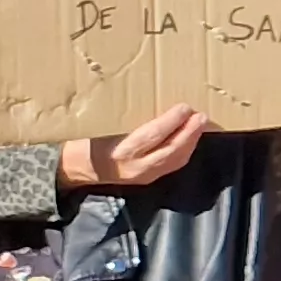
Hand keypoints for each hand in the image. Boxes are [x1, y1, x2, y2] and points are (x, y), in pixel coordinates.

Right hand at [59, 105, 208, 188]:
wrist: (78, 169)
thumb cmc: (88, 141)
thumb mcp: (100, 125)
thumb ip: (126, 118)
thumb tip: (153, 102)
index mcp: (119, 151)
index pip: (152, 136)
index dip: (171, 122)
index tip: (184, 108)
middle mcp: (134, 167)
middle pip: (169, 150)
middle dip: (189, 133)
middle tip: (202, 116)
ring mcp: (143, 176)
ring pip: (174, 160)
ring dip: (191, 142)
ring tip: (201, 125)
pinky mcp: (149, 179)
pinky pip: (172, 165)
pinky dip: (185, 151)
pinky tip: (191, 140)